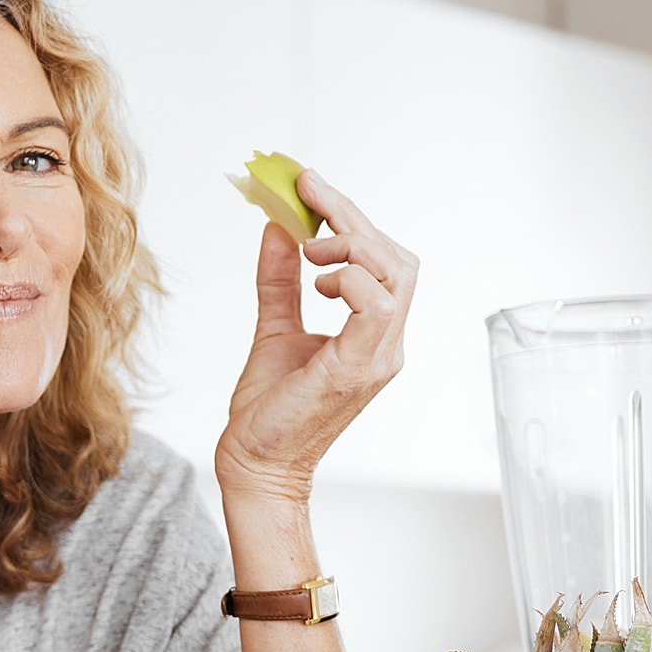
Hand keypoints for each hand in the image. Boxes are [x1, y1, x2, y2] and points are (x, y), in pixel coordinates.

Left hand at [214, 172, 417, 506]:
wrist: (255, 466)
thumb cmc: (267, 411)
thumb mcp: (274, 328)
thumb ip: (280, 281)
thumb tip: (278, 229)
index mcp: (373, 335)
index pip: (385, 261)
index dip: (352, 217)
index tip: (311, 185)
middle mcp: (386, 344)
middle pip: (397, 258)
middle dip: (353, 218)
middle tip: (308, 194)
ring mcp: (378, 357)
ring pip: (394, 274)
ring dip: (351, 245)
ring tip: (310, 251)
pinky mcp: (358, 368)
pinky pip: (374, 305)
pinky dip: (348, 279)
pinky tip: (316, 282)